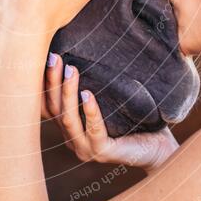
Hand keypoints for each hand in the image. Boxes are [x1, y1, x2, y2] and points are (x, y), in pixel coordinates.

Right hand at [41, 52, 179, 171]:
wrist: (159, 148)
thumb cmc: (134, 120)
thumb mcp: (108, 100)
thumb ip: (93, 85)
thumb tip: (85, 48)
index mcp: (70, 127)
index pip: (45, 106)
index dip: (41, 84)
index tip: (43, 57)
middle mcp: (72, 139)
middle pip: (53, 109)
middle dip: (51, 81)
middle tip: (55, 57)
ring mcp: (85, 149)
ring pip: (68, 119)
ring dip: (67, 92)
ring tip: (71, 69)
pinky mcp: (103, 152)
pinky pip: (93, 131)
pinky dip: (90, 111)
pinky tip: (88, 94)